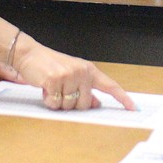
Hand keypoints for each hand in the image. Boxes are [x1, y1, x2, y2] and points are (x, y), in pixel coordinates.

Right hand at [12, 36, 135, 111]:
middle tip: (61, 91)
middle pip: (84, 104)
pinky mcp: (54, 80)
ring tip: (52, 88)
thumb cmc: (51, 66)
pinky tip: (45, 89)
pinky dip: (49, 101)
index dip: (122, 98)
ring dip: (58, 102)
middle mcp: (81, 71)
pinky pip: (55, 103)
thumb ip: (86, 89)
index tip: (133, 108)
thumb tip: (96, 103)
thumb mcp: (72, 75)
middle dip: (71, 103)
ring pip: (69, 106)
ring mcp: (68, 75)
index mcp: (88, 70)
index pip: (110, 85)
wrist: (29, 55)